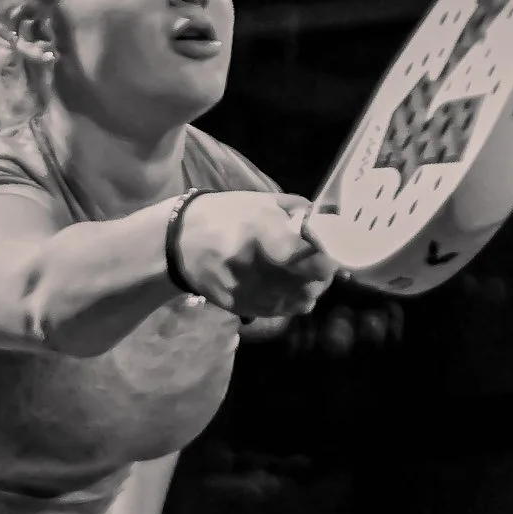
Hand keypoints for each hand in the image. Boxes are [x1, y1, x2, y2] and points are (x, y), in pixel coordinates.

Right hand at [176, 191, 336, 320]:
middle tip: (323, 263)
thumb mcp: (263, 202)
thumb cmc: (225, 216)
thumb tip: (328, 223)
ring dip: (310, 289)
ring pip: (301, 301)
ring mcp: (249, 291)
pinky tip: (287, 286)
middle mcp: (256, 266)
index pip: (314, 258)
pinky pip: (281, 310)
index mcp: (263, 233)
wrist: (180, 242)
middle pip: (312, 284)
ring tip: (305, 275)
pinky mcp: (242, 307)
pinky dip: (291, 299)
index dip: (330, 257)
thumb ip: (299, 213)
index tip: (331, 250)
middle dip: (323, 274)